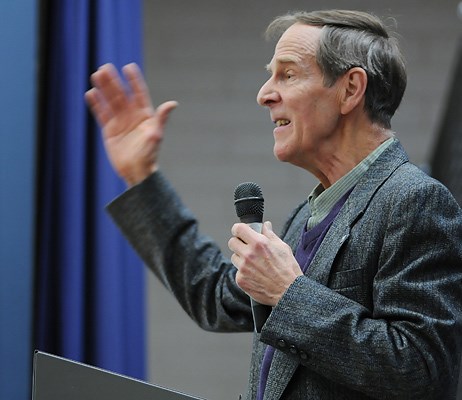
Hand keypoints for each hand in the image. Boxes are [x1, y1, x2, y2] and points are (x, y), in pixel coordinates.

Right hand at [85, 63, 177, 185]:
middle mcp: (132, 115)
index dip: (134, 80)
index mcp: (145, 115)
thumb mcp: (155, 135)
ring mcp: (120, 121)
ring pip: (110, 101)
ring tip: (96, 75)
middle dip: (114, 81)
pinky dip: (96, 104)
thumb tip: (173, 103)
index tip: (128, 67)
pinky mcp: (109, 130)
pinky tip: (90, 94)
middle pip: (121, 94)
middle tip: (105, 68)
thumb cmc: (149, 154)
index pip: (138, 93)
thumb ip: (161, 118)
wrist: (136, 172)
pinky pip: (101, 114)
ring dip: (104, 88)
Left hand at [228, 221, 302, 305]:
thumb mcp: (283, 247)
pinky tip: (255, 275)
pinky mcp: (241, 280)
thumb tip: (265, 225)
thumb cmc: (288, 270)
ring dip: (241, 258)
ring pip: (234, 257)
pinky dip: (244, 272)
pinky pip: (237, 272)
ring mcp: (243, 268)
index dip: (238, 229)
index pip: (238, 229)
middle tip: (247, 247)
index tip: (239, 231)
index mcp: (259, 243)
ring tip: (254, 264)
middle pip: (232, 242)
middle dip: (239, 243)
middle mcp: (249, 255)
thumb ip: (270, 235)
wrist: (289, 292)